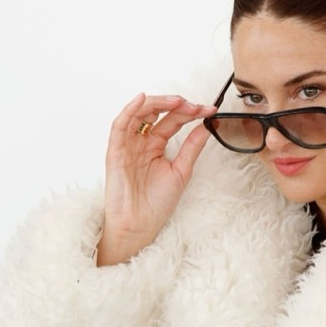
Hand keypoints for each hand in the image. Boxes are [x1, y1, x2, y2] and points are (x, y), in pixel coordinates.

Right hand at [98, 93, 214, 265]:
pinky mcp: (115, 151)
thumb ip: (192, 147)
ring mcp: (128, 145)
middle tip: (195, 106)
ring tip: (177, 101)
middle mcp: (141, 141)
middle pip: (157, 113)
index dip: (191, 113)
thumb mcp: (181, 171)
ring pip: (138, 114)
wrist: (139, 226)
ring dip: (157, 103)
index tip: (210, 110)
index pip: (173, 121)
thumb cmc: (156, 204)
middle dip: (176, 105)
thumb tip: (207, 126)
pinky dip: (129, 110)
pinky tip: (142, 100)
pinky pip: (119, 126)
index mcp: (156, 145)